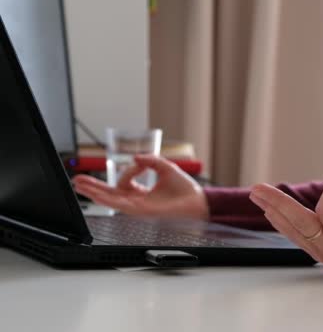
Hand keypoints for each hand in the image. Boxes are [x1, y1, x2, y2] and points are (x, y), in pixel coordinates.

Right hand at [73, 155, 207, 218]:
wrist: (199, 202)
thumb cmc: (186, 189)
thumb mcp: (166, 167)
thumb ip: (150, 160)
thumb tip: (134, 157)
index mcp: (143, 193)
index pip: (124, 184)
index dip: (127, 172)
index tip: (137, 163)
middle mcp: (138, 201)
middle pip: (110, 194)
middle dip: (92, 187)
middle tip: (76, 180)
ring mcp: (139, 208)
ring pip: (111, 201)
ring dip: (94, 193)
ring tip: (79, 186)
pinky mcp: (143, 211)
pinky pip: (122, 205)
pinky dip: (109, 200)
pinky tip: (97, 196)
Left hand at [249, 168, 322, 268]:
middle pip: (300, 224)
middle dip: (278, 203)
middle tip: (256, 188)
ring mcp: (322, 255)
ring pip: (293, 230)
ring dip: (274, 209)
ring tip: (256, 194)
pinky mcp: (317, 252)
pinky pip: (295, 235)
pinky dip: (282, 220)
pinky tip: (269, 210)